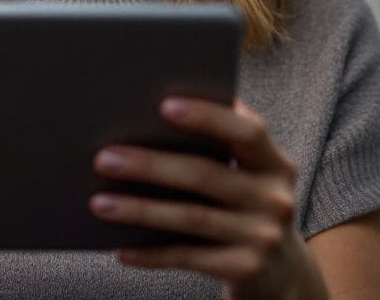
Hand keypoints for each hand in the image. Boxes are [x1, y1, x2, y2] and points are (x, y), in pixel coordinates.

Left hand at [89, 99, 324, 298]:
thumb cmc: (246, 206)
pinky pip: (189, 257)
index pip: (247, 131)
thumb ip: (220, 146)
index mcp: (275, 162)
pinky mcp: (246, 268)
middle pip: (205, 174)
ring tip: (99, 203)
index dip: (208, 116)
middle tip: (104, 159)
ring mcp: (263, 236)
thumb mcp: (249, 174)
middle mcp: (274, 197)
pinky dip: (152, 254)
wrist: (281, 273)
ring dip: (140, 210)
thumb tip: (150, 115)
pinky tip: (122, 249)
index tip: (164, 105)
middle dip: (150, 165)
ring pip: (191, 218)